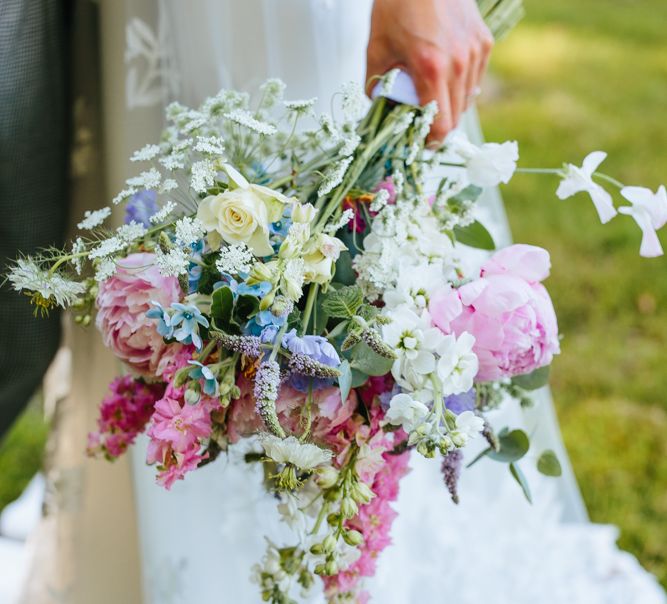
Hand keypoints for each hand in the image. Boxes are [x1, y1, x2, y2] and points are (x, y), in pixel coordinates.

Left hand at [366, 0, 493, 141]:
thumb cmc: (397, 4)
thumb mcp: (376, 48)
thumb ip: (378, 86)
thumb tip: (381, 109)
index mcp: (431, 68)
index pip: (441, 126)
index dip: (430, 141)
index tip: (420, 144)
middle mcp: (459, 64)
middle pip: (455, 118)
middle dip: (437, 127)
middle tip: (420, 124)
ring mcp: (475, 53)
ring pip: (466, 101)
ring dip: (449, 107)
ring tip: (430, 97)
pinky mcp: (483, 43)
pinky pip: (474, 80)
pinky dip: (460, 87)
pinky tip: (443, 76)